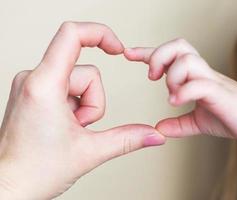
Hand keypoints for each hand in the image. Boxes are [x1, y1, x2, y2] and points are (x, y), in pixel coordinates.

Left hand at [0, 22, 164, 199]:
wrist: (7, 188)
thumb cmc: (34, 171)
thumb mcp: (90, 152)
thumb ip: (128, 139)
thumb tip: (154, 135)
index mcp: (44, 85)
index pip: (72, 35)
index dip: (100, 34)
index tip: (117, 47)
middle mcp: (33, 79)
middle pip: (86, 72)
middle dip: (93, 102)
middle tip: (80, 127)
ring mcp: (32, 86)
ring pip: (77, 83)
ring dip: (82, 107)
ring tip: (69, 129)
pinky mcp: (32, 93)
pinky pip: (65, 89)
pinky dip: (72, 107)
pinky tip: (62, 126)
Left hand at [124, 38, 236, 142]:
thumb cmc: (232, 117)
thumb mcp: (199, 123)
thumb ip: (179, 124)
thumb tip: (159, 128)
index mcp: (195, 76)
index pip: (169, 55)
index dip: (147, 52)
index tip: (128, 53)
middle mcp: (202, 73)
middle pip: (178, 45)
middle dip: (158, 56)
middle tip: (152, 77)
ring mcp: (212, 81)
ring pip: (187, 59)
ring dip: (172, 75)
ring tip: (170, 93)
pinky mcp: (221, 94)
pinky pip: (199, 84)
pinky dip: (183, 92)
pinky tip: (175, 102)